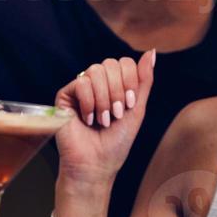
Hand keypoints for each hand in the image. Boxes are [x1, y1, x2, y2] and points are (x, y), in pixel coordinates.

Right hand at [54, 51, 155, 187]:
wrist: (96, 164)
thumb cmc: (116, 141)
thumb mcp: (137, 109)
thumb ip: (144, 80)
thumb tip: (152, 51)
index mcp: (113, 84)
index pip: (124, 63)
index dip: (130, 81)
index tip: (130, 105)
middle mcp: (96, 83)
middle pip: (110, 64)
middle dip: (117, 91)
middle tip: (117, 114)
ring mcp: (79, 88)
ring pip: (95, 71)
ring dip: (104, 99)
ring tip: (103, 120)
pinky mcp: (64, 96)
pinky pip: (81, 83)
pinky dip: (89, 102)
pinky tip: (88, 119)